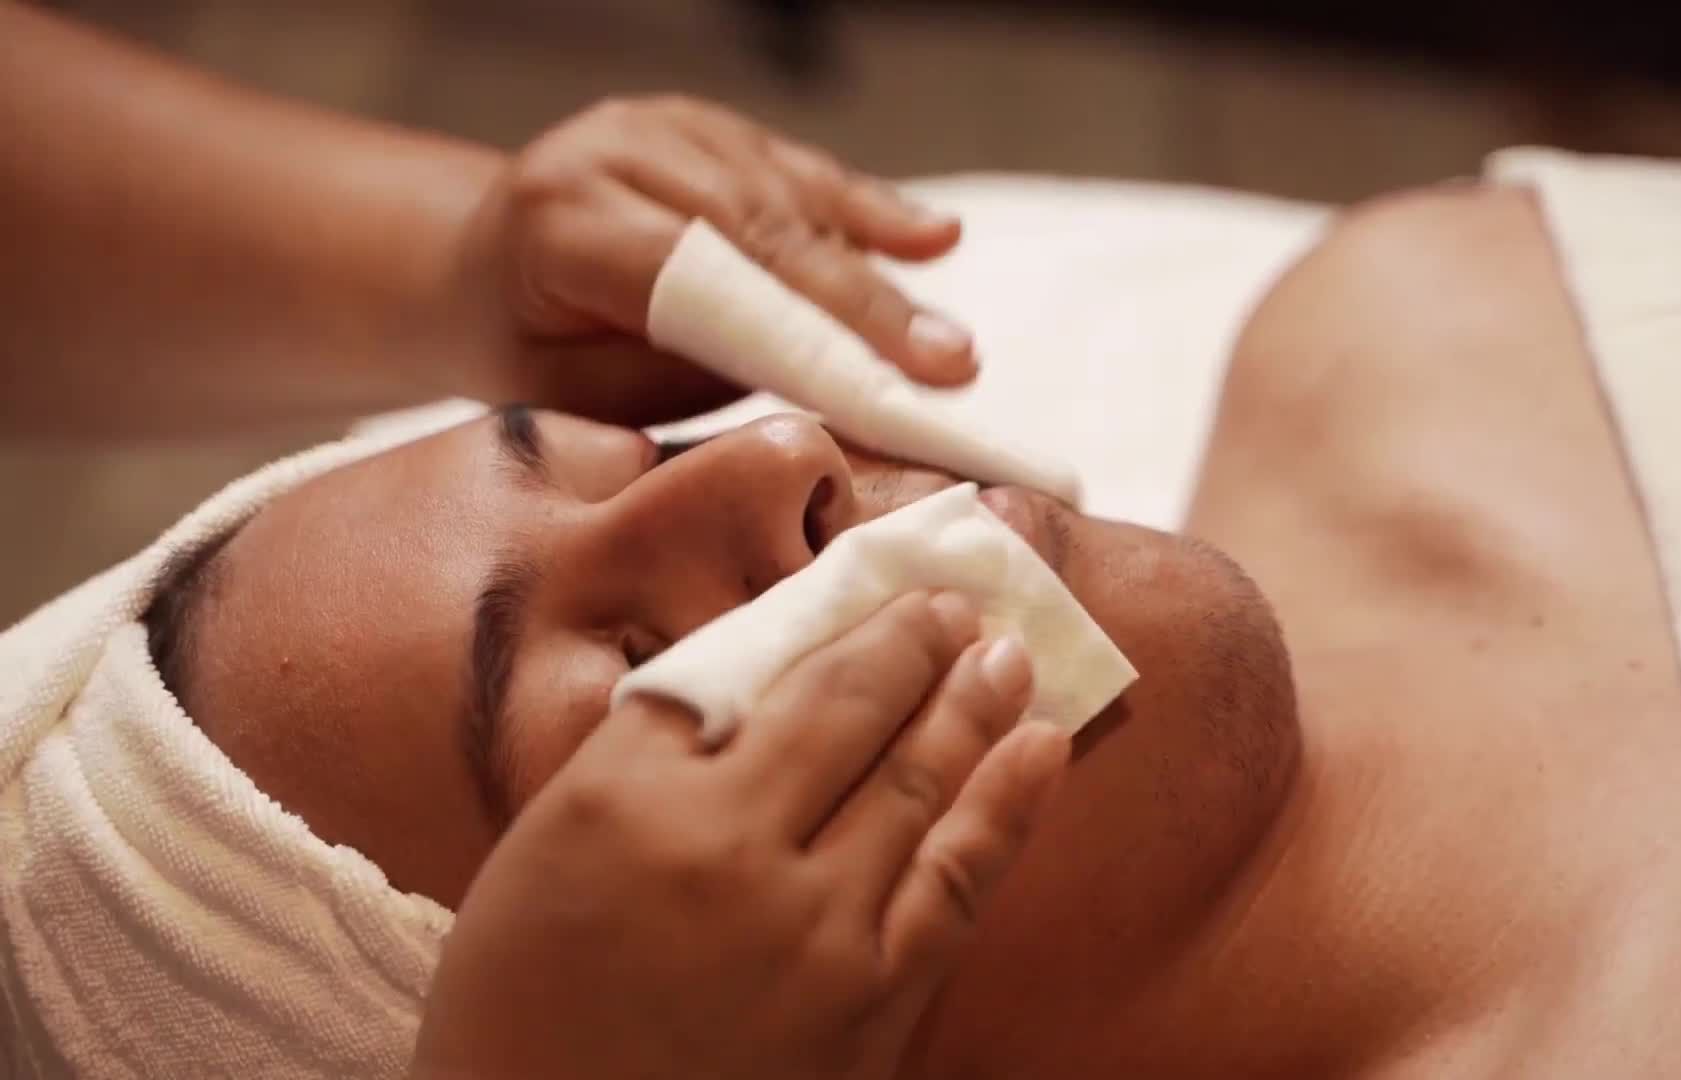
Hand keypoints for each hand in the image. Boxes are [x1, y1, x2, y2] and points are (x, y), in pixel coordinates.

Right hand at [410, 591, 1070, 1079]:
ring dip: (972, 701)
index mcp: (627, 802)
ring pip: (916, 780)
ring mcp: (812, 929)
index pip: (749, 674)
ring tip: (1011, 652)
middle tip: (958, 603)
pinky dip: (1009, 804)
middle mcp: (727, 849)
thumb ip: (642, 757)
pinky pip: (959, 879)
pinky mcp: (872, 1003)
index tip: (882, 593)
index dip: (834, 623)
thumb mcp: (541, 856)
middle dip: (914, 643)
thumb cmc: (524, 1008)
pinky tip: (1043, 747)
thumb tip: (760, 678)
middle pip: (845, 709)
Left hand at [437, 95, 974, 426]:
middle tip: (946, 366)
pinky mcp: (710, 126)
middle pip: (765, 232)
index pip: (706, 278)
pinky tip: (932, 237)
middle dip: (863, 307)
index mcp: (563, 221)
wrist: (483, 269)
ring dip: (875, 272)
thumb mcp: (580, 393)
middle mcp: (617, 150)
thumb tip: (810, 383)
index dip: (802, 332)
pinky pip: (801, 172)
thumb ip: (683, 373)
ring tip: (945, 342)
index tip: (883, 385)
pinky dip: (868, 209)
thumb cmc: (529, 350)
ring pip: (794, 200)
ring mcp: (668, 126)